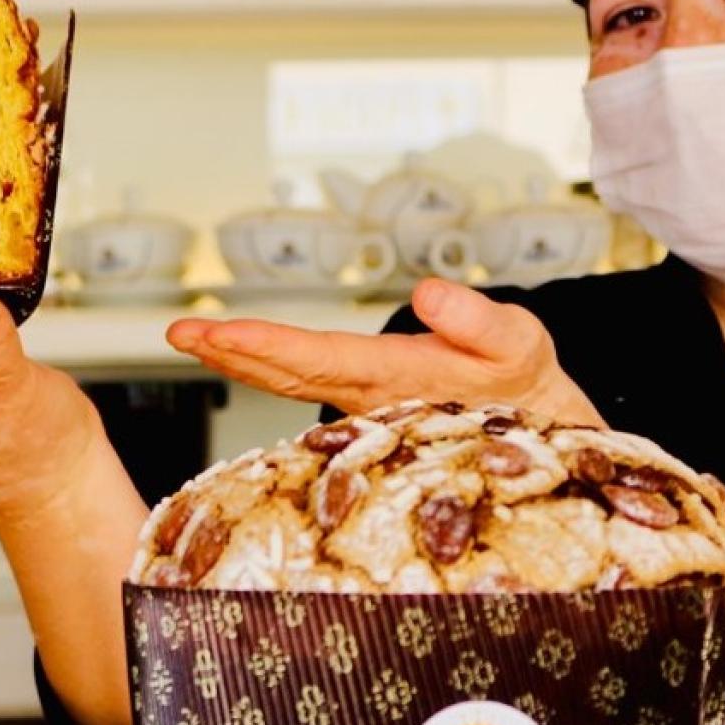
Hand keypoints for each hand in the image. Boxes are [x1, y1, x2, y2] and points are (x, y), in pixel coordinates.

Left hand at [167, 278, 603, 426]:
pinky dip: (270, 368)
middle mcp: (372, 398)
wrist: (545, 430)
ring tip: (195, 339)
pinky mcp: (370, 400)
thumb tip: (425, 294)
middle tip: (179, 332)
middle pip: (288, 375)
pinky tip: (244, 357)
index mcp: (400, 381)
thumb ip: (476, 320)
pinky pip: (308, 384)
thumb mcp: (520, 343)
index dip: (265, 348)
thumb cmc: (528, 386)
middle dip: (231, 354)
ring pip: (292, 383)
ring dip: (241, 360)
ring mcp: (367, 403)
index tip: (217, 335)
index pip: (320, 360)